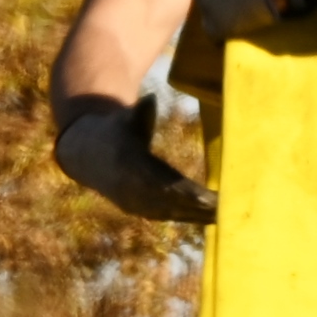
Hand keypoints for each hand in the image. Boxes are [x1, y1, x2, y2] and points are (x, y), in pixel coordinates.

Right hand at [54, 95, 215, 223]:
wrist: (89, 154)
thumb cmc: (114, 129)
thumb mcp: (123, 118)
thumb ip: (139, 112)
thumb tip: (150, 99)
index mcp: (131, 169)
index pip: (163, 185)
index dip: (187, 193)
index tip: (208, 198)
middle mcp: (134, 192)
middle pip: (173, 204)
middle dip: (200, 209)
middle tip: (227, 209)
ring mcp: (137, 204)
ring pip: (174, 213)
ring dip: (200, 216)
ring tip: (228, 215)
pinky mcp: (144, 210)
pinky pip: (171, 215)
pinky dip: (193, 217)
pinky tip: (215, 217)